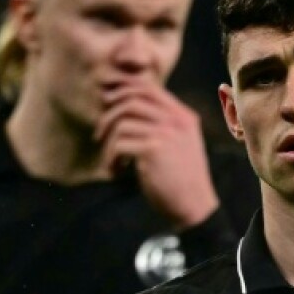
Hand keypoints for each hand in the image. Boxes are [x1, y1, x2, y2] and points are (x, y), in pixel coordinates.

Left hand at [97, 84, 219, 228]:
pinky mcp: (154, 149)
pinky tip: (116, 172)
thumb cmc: (181, 179)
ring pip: (122, 123)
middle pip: (131, 100)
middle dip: (108, 116)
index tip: (107, 105)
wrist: (194, 206)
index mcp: (184, 116)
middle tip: (99, 135)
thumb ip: (162, 126)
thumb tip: (124, 109)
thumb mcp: (178, 145)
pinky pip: (119, 144)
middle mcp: (177, 120)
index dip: (123, 91)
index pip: (149, 88)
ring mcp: (166, 133)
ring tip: (111, 161)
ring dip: (108, 144)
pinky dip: (111, 158)